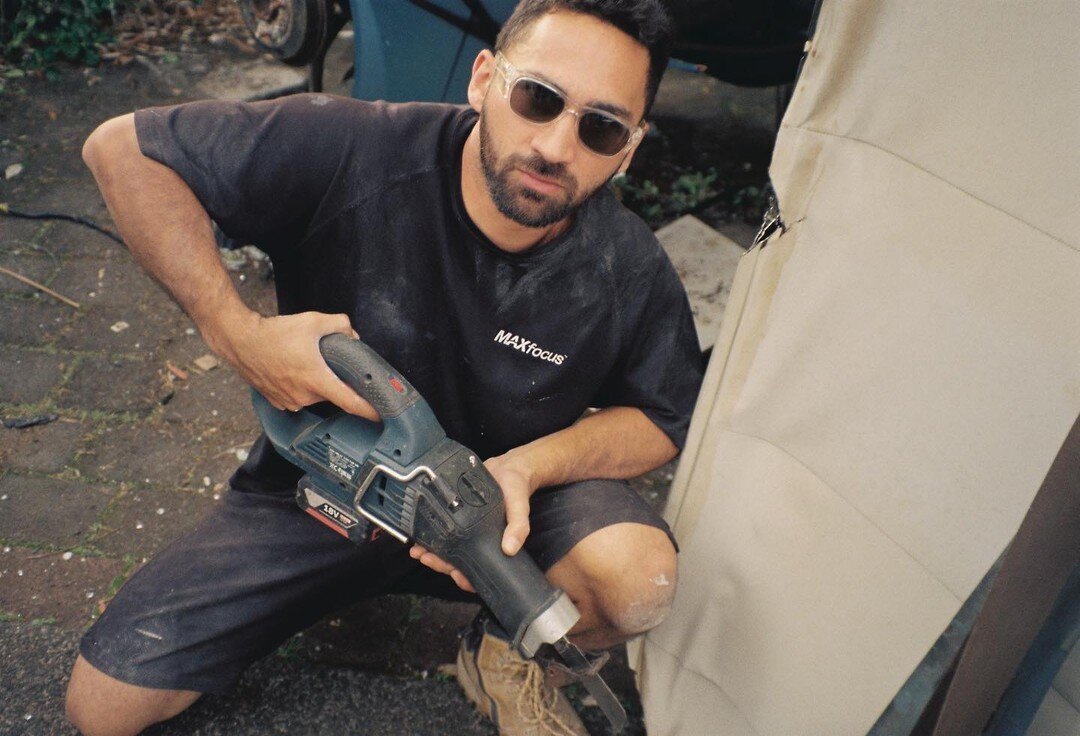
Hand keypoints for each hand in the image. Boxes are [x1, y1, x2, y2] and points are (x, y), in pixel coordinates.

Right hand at [209, 310, 378, 419]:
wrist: (240, 340)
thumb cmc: (274, 333)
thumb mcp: (313, 321)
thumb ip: (339, 325)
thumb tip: (352, 333)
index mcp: (316, 380)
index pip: (350, 402)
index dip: (369, 411)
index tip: (381, 416)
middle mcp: (304, 396)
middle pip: (331, 394)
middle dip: (334, 380)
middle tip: (328, 363)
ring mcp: (289, 401)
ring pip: (314, 395)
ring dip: (315, 382)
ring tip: (303, 362)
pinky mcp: (277, 401)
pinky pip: (297, 397)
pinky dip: (299, 386)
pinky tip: (291, 370)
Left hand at [408, 452, 537, 591]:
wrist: (508, 467)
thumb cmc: (516, 490)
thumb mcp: (520, 507)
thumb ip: (518, 526)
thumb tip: (510, 549)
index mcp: (494, 545)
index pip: (480, 571)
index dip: (467, 579)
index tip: (456, 576)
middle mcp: (479, 541)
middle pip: (458, 563)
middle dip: (441, 565)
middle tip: (427, 559)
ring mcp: (467, 530)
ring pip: (448, 551)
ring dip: (433, 554)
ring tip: (418, 552)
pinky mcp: (457, 518)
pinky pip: (443, 532)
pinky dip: (431, 537)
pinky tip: (419, 536)